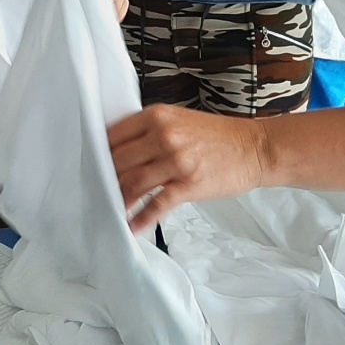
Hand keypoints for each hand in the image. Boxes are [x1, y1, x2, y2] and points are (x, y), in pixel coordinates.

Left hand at [108, 105, 271, 231]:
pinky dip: (141, 218)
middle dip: (104, 179)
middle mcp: (163, 136)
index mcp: (157, 117)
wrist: (255, 147)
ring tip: (109, 211)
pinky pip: (156, 205)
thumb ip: (150, 132)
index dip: (98, 154)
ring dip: (118, 200)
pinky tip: (132, 227)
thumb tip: (118, 153)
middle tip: (94, 193)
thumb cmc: (216, 136)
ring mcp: (176, 161)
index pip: (113, 135)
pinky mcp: (189, 184)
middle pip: (118, 161)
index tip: (89, 167)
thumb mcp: (179, 121)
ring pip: (132, 183)